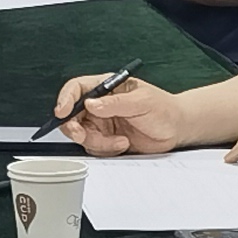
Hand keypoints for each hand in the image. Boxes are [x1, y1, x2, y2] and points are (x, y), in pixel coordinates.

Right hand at [56, 75, 183, 154]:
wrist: (176, 129)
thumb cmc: (164, 108)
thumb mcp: (141, 101)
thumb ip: (115, 103)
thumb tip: (91, 104)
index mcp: (106, 87)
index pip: (77, 88)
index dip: (65, 99)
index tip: (62, 112)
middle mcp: (100, 105)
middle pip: (72, 115)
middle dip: (74, 127)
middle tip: (83, 134)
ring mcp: (102, 123)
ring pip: (82, 135)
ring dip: (98, 142)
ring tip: (119, 140)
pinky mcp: (106, 140)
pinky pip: (94, 148)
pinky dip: (106, 149)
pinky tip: (123, 144)